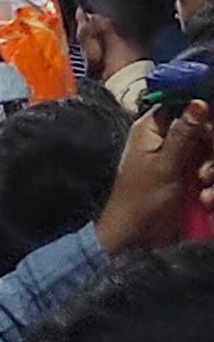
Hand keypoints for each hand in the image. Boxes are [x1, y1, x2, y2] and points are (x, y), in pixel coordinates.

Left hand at [96, 101, 211, 253]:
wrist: (135, 239)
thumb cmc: (142, 199)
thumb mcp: (165, 165)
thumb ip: (184, 134)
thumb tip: (200, 102)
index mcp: (153, 127)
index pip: (181, 103)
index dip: (201, 111)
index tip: (212, 130)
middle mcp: (166, 137)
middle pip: (201, 127)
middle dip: (211, 146)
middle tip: (206, 172)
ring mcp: (178, 158)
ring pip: (207, 149)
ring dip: (213, 167)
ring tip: (205, 188)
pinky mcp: (187, 178)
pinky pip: (207, 169)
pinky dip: (211, 185)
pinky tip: (206, 200)